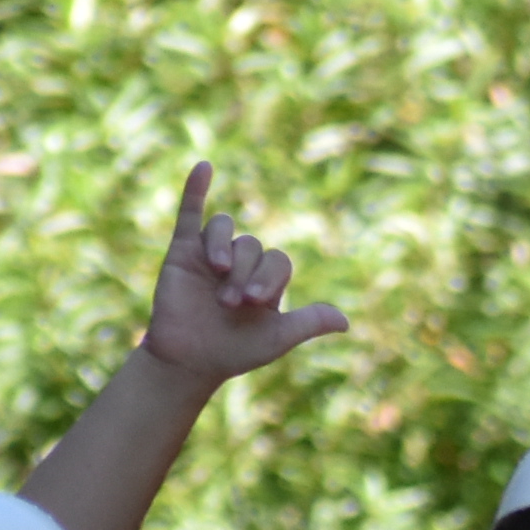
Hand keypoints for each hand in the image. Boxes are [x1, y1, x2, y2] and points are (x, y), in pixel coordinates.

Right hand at [140, 162, 348, 387]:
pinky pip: (191, 214)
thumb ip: (307, 323)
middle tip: (231, 303)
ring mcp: (212, 254)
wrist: (188, 362)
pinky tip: (204, 166)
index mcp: (266, 279)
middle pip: (252, 246)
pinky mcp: (183, 251)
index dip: (270, 276)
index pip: (279, 261)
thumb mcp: (276, 340)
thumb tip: (346, 321)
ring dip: (223, 247)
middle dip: (244, 273)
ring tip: (218, 271)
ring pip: (225, 229)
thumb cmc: (234, 352)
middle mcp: (242, 262)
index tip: (255, 302)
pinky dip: (196, 189)